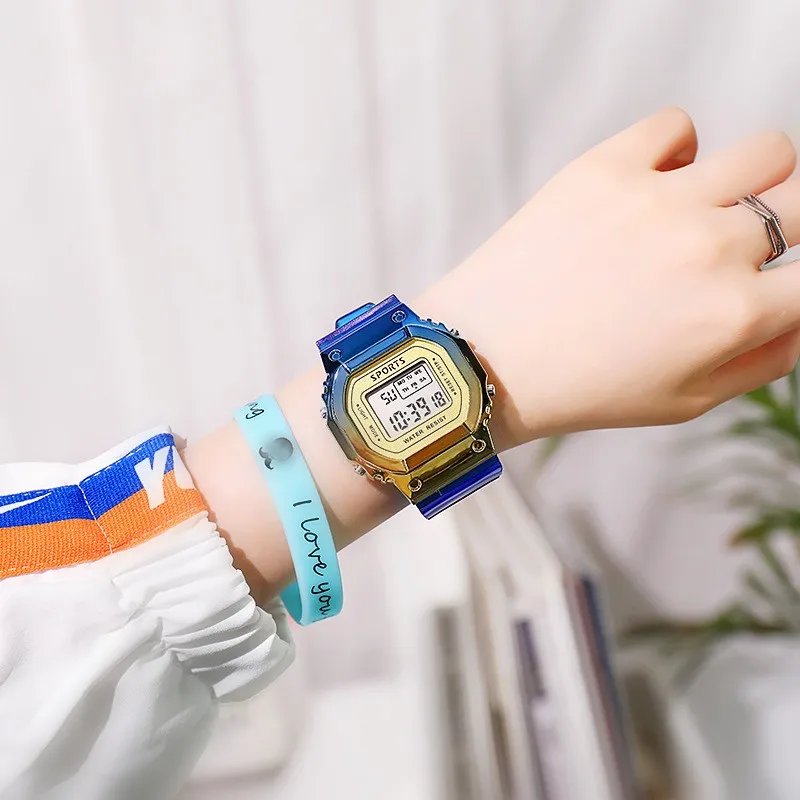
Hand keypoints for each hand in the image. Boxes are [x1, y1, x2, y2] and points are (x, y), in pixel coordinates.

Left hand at [417, 108, 799, 446]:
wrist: (488, 357)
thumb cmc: (583, 387)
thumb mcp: (684, 402)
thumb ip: (763, 361)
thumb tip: (799, 314)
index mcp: (736, 313)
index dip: (795, 277)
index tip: (770, 276)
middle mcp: (710, 248)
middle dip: (785, 227)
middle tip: (738, 247)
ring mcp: (660, 200)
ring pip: (765, 153)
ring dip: (750, 181)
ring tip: (706, 208)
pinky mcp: (606, 167)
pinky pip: (678, 126)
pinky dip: (677, 150)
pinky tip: (652, 185)